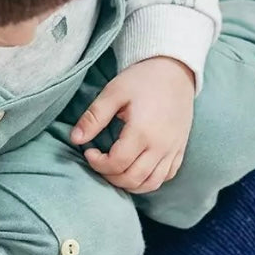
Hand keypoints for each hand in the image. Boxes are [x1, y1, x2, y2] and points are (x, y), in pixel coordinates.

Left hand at [70, 56, 194, 192]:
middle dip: (110, 176)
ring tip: (116, 169)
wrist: (175, 70)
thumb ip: (93, 117)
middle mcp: (160, 146)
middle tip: (100, 162)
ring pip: (150, 184)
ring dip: (129, 183)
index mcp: (142, 131)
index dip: (97, 163)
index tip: (89, 152)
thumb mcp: (113, 92)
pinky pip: (166, 177)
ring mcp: (172, 150)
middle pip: (132, 178)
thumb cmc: (142, 79)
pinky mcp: (180, 150)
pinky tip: (136, 169)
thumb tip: (75, 139)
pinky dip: (149, 180)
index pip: (116, 164)